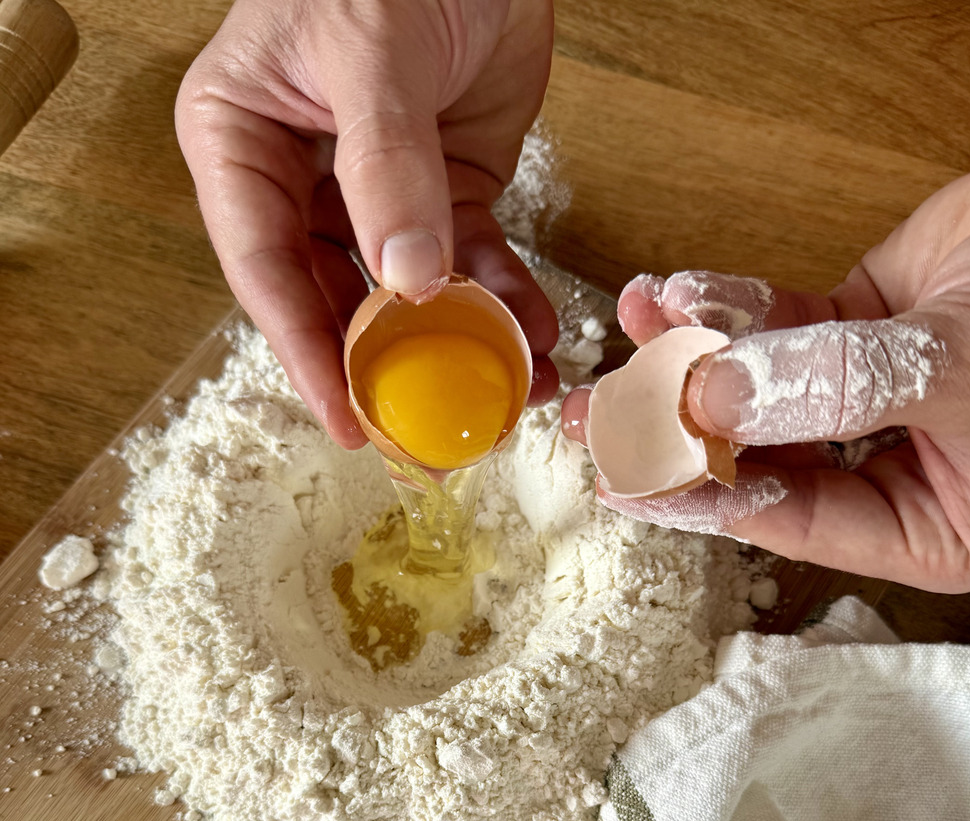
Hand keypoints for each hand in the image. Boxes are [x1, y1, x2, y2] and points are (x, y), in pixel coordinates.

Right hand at [176, 0, 558, 446]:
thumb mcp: (370, 51)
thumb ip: (385, 167)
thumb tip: (407, 283)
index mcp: (242, 143)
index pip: (265, 268)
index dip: (305, 352)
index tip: (346, 420)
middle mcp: (301, 180)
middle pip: (335, 300)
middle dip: (386, 369)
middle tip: (429, 429)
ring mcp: (377, 195)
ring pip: (409, 297)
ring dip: (459, 346)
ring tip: (505, 393)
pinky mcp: (447, 194)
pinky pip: (474, 264)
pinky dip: (505, 301)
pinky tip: (535, 336)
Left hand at [563, 162, 969, 592]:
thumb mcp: (956, 374)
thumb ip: (831, 389)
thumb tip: (711, 395)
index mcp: (924, 524)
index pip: (791, 522)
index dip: (702, 498)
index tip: (624, 478)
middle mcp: (888, 470)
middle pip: (759, 459)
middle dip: (676, 429)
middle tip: (597, 412)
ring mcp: (866, 398)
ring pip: (757, 388)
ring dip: (691, 354)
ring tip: (632, 327)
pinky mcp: (858, 329)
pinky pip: (777, 321)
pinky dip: (728, 305)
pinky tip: (678, 293)